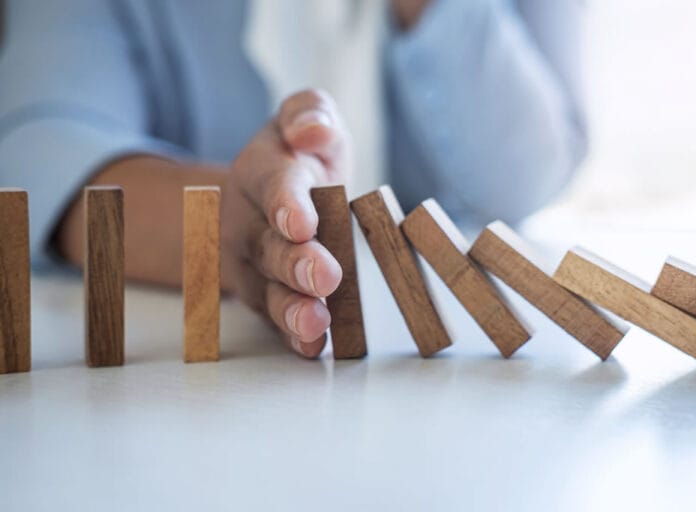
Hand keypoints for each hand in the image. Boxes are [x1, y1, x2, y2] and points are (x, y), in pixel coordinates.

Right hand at [221, 89, 351, 357]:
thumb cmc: (301, 156)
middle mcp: (250, 222)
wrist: (274, 196)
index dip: (286, 203)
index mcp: (262, 172)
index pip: (272, 185)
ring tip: (315, 322)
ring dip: (291, 307)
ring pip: (267, 288)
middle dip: (294, 262)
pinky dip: (292, 335)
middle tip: (324, 276)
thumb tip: (311, 128)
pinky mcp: (266, 294)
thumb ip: (309, 112)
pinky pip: (274, 318)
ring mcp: (254, 264)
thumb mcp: (306, 117)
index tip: (302, 222)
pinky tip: (312, 347)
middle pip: (268, 245)